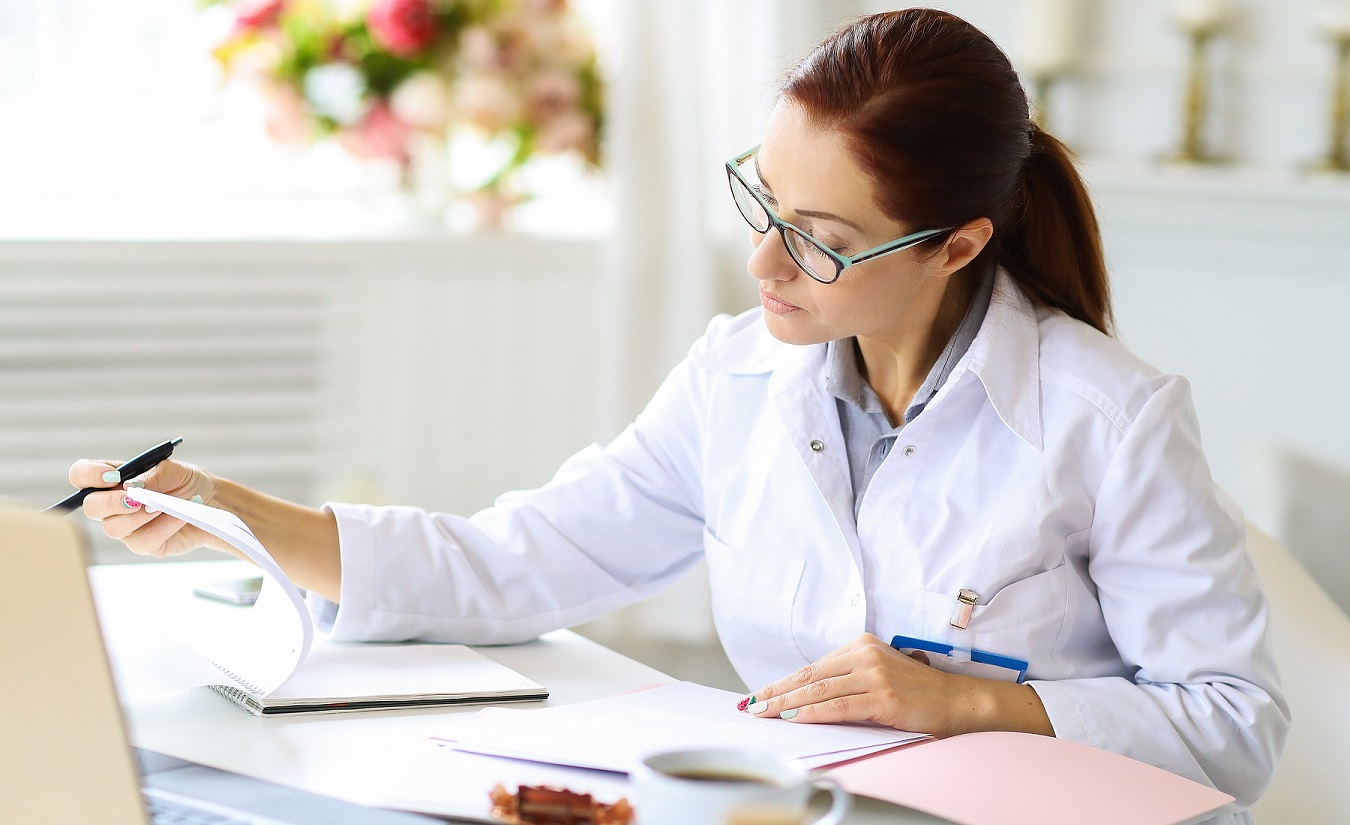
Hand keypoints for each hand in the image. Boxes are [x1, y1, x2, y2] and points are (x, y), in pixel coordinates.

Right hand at [70, 458, 222, 557]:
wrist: (211, 503)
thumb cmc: (186, 482)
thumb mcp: (174, 470)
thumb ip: (152, 475)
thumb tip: (131, 486)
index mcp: (113, 480)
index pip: (82, 475)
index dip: (88, 475)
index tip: (111, 476)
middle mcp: (113, 505)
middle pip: (90, 507)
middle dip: (110, 503)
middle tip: (134, 499)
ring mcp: (126, 527)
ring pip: (113, 528)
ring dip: (140, 515)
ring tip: (164, 505)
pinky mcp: (143, 544)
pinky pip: (143, 540)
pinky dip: (163, 526)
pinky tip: (178, 517)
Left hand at [743, 633, 1052, 737]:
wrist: (960, 702)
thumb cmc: (919, 694)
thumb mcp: (880, 677)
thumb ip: (848, 680)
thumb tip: (808, 697)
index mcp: (862, 646)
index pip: (813, 667)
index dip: (784, 682)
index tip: (760, 694)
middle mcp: (866, 654)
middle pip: (810, 676)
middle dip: (776, 692)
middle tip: (751, 705)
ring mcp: (874, 674)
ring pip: (819, 691)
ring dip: (786, 704)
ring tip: (763, 713)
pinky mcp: (883, 696)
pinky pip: (837, 706)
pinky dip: (811, 713)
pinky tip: (793, 718)